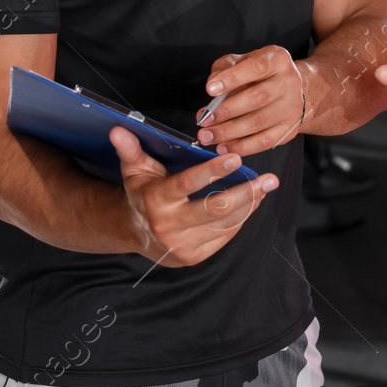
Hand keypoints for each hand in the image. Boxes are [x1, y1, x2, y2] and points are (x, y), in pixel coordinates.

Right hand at [110, 126, 278, 266]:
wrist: (134, 234)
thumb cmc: (142, 194)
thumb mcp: (135, 170)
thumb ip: (131, 149)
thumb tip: (118, 129)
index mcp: (156, 200)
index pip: (188, 184)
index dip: (212, 171)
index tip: (236, 158)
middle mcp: (169, 225)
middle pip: (214, 210)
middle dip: (245, 194)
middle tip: (268, 179)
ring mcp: (182, 245)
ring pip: (224, 225)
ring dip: (249, 205)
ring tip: (265, 187)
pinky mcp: (194, 257)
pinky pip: (223, 237)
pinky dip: (241, 219)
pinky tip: (252, 203)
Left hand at [193, 46, 306, 156]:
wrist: (290, 88)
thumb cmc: (260, 73)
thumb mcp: (243, 61)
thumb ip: (225, 68)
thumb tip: (213, 86)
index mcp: (277, 60)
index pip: (256, 67)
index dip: (232, 78)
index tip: (210, 89)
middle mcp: (288, 82)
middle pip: (258, 98)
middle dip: (227, 111)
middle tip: (204, 119)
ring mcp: (291, 107)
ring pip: (259, 122)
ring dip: (229, 132)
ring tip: (208, 135)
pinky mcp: (288, 129)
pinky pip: (264, 141)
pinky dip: (241, 146)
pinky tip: (223, 146)